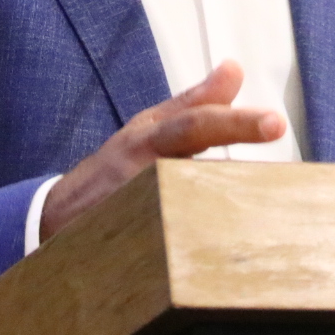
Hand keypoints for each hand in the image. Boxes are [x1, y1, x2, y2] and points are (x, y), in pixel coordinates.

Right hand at [38, 60, 283, 241]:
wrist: (59, 217)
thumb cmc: (117, 167)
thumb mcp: (151, 127)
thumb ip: (197, 101)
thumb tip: (234, 69)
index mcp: (149, 139)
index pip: (197, 126)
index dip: (237, 123)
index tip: (275, 123)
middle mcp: (139, 173)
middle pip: (195, 175)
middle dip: (236, 181)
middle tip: (271, 171)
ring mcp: (133, 214)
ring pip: (184, 216)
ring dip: (219, 220)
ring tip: (259, 223)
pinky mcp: (131, 252)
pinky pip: (170, 253)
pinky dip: (195, 255)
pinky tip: (223, 265)